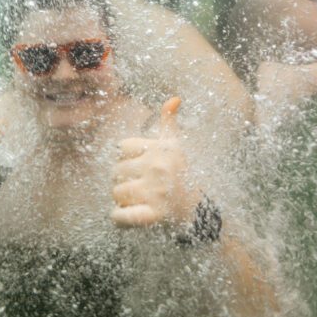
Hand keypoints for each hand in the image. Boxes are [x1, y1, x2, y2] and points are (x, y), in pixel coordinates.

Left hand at [111, 97, 196, 227]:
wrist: (199, 211)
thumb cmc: (182, 174)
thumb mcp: (176, 145)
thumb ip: (169, 121)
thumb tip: (174, 98)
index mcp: (161, 148)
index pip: (121, 147)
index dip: (127, 158)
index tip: (139, 166)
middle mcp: (159, 167)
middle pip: (116, 171)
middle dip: (123, 180)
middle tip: (140, 186)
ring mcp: (156, 192)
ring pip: (116, 193)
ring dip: (122, 199)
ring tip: (138, 201)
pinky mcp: (153, 215)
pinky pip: (120, 216)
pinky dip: (118, 218)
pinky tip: (126, 217)